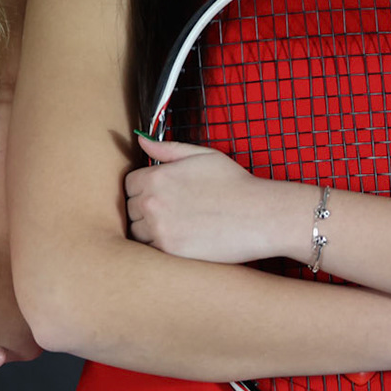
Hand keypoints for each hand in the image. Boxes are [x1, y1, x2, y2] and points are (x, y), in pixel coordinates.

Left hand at [126, 134, 307, 263]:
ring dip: (149, 229)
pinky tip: (180, 239)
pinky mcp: (170, 251)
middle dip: (146, 208)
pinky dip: (160, 246)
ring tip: (176, 226)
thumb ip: (168, 148)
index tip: (162, 194)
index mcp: (157, 177)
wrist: (260, 215)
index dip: (144, 188)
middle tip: (173, 211)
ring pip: (137, 231)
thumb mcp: (203, 155)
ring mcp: (159, 228)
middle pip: (131, 208)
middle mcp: (152, 202)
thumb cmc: (235, 183)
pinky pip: (150, 250)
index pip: (129, 184)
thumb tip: (140, 139)